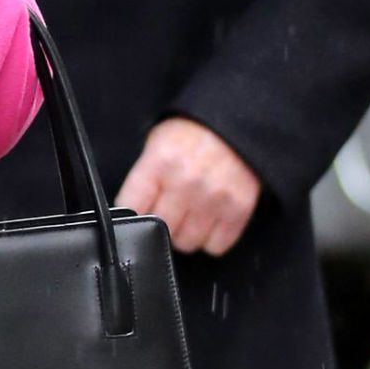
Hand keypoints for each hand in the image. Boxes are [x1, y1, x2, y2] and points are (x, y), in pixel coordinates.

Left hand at [118, 118, 261, 256]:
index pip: (131, 207)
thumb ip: (144, 174)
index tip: (141, 209)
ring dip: (186, 234)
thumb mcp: (158, 141)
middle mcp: (185, 182)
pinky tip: (210, 221)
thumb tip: (132, 208)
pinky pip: (216, 245)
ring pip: (187, 242)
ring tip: (191, 217)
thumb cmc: (194, 133)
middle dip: (162, 223)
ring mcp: (213, 198)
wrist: (238, 123)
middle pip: (159, 229)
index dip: (134, 210)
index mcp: (160, 162)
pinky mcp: (238, 209)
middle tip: (170, 211)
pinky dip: (212, 239)